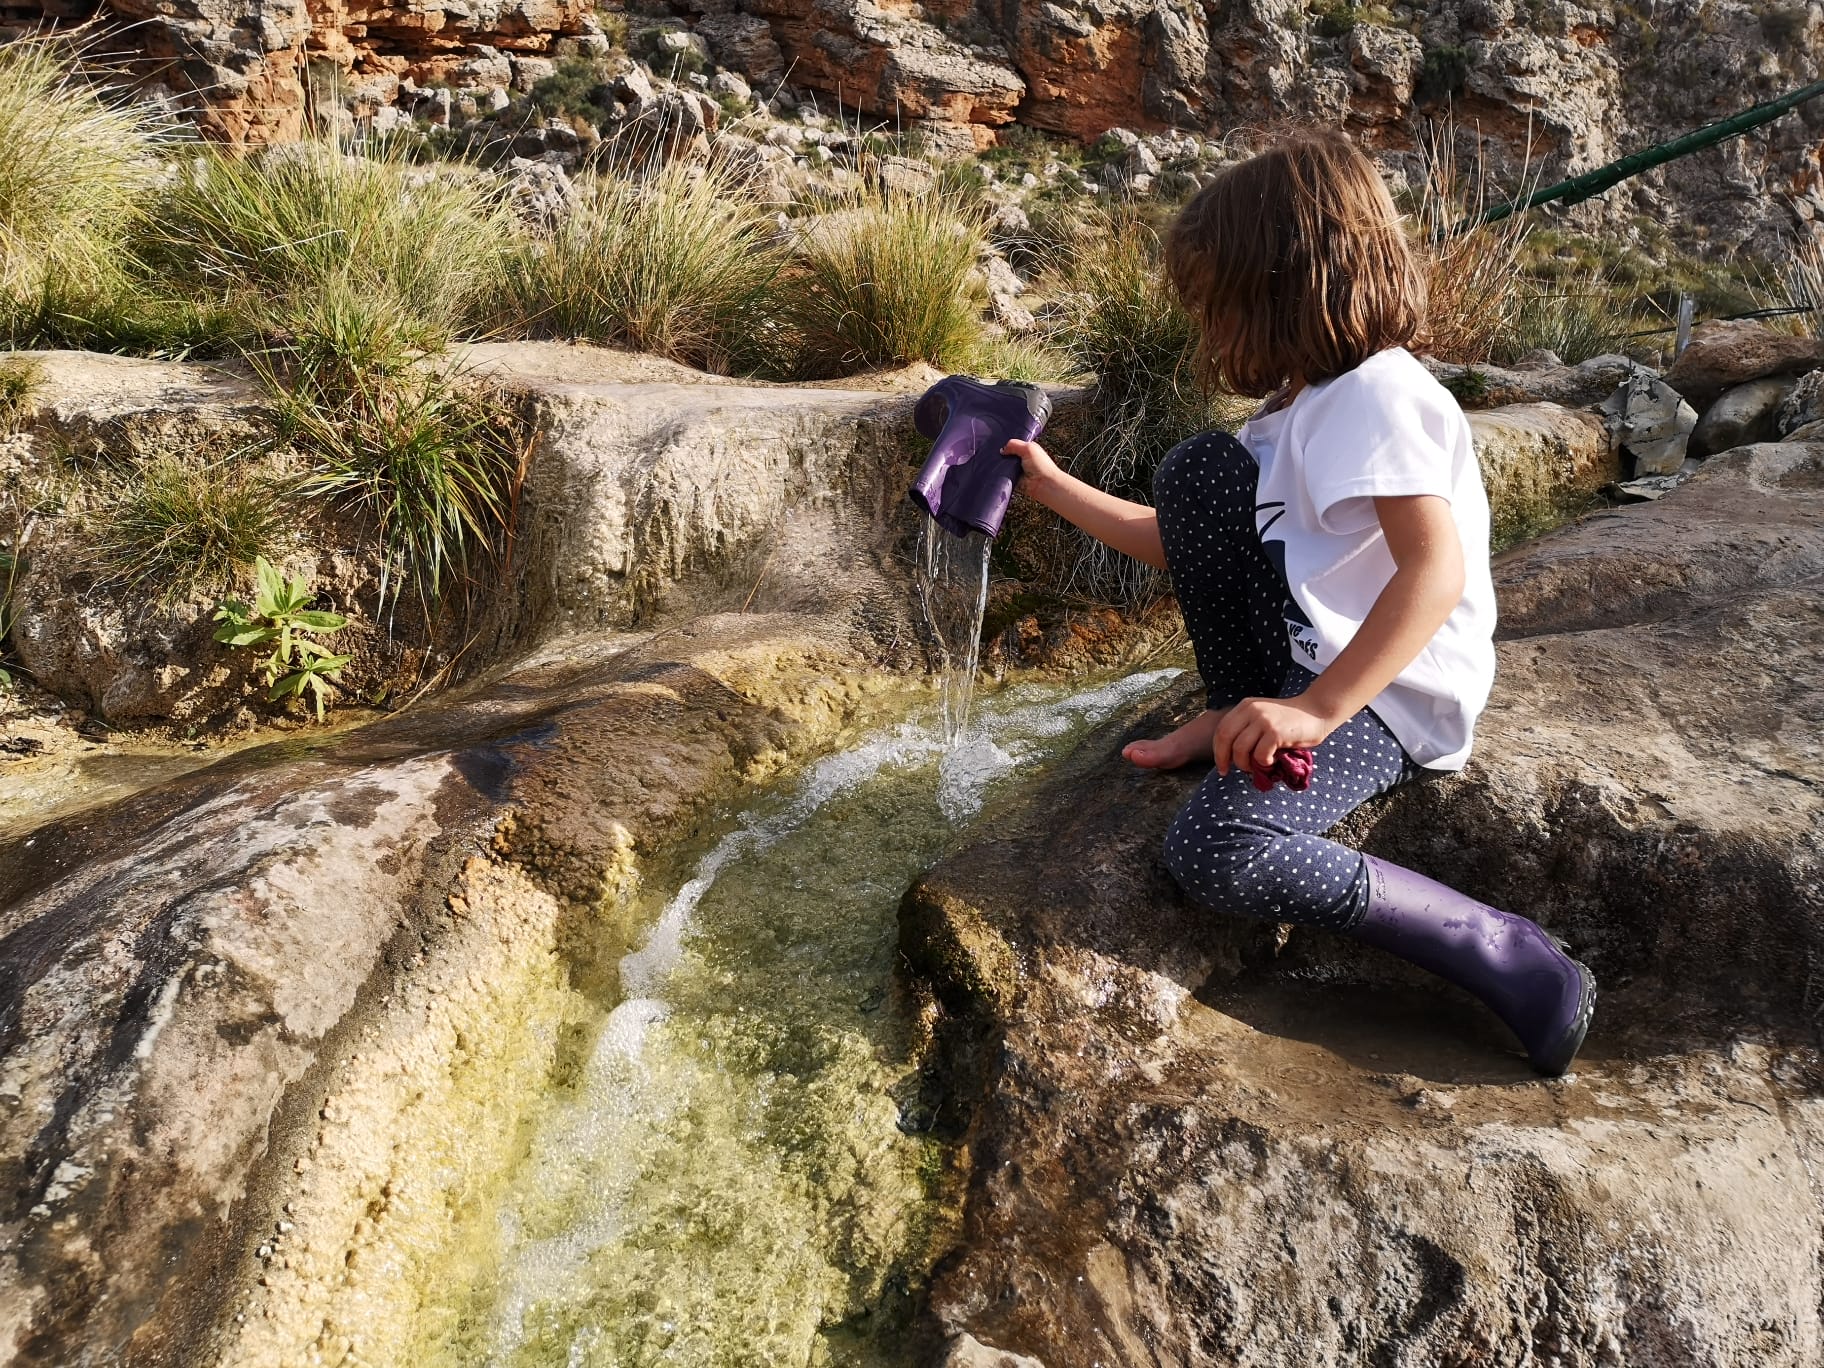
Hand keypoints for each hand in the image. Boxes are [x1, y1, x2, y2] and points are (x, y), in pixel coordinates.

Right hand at [1002, 438, 1059, 494]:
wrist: (1044, 484)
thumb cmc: (1042, 466)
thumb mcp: (1028, 448)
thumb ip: (1014, 444)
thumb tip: (1003, 449)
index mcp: (1029, 448)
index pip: (1016, 444)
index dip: (1009, 444)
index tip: (1001, 446)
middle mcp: (1025, 458)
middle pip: (1009, 454)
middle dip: (1005, 455)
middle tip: (1002, 456)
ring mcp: (1020, 469)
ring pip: (1006, 465)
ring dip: (1004, 466)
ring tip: (1003, 465)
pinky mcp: (1016, 479)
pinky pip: (1006, 475)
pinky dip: (1004, 475)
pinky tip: (1003, 473)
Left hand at [1211, 696, 1341, 776]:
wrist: (1318, 711)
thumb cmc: (1290, 721)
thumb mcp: (1263, 718)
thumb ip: (1247, 730)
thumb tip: (1231, 758)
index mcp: (1245, 706)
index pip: (1221, 729)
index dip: (1218, 750)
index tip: (1222, 766)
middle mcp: (1252, 710)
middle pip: (1225, 738)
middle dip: (1224, 759)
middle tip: (1228, 772)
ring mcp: (1264, 720)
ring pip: (1240, 748)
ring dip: (1245, 764)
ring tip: (1258, 766)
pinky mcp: (1276, 731)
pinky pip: (1260, 754)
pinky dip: (1264, 763)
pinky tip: (1273, 760)